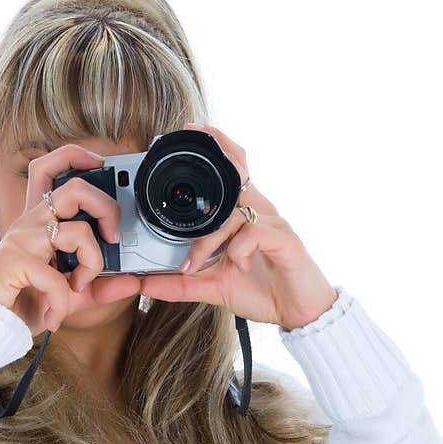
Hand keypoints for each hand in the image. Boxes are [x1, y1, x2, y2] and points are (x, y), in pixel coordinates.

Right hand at [0, 144, 140, 334]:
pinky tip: (53, 315)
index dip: (74, 156)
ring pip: (78, 231)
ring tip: (78, 288)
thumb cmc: (25, 302)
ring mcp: (22, 238)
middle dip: (106, 208)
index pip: (48, 169)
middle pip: (75, 188)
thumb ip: (101, 286)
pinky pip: (58, 277)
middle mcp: (30, 222)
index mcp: (40, 221)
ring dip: (91, 264)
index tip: (101, 165)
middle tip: (113, 238)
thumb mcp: (72, 294)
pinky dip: (63, 302)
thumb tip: (133, 282)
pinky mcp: (14, 260)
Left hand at [137, 123, 337, 330]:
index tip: (194, 130)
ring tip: (195, 263)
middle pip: (239, 170)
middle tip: (193, 139)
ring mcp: (273, 224)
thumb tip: (143, 283)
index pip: (234, 169)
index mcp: (243, 215)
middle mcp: (259, 211)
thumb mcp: (212, 288)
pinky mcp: (285, 240)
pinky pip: (253, 233)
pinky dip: (237, 248)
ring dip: (208, 239)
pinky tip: (236, 265)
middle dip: (218, 152)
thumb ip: (179, 284)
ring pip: (232, 212)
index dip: (219, 146)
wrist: (299, 313)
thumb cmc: (263, 291)